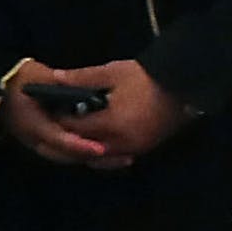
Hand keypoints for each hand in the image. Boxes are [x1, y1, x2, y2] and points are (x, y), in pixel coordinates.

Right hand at [0, 60, 117, 168]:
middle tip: (123, 156)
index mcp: (31, 123)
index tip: (101, 148)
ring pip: (67, 156)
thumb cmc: (15, 79)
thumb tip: (70, 82)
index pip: (58, 139)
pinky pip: (66, 152)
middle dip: (92, 156)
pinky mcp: (42, 142)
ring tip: (120, 155)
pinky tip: (103, 148)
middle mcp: (33, 138)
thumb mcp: (35, 75)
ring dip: (91, 156)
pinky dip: (84, 151)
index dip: (79, 145)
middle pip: (66, 154)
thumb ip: (53, 80)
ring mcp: (36, 142)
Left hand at [54, 59, 186, 160]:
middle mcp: (123, 142)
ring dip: (86, 148)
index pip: (76, 129)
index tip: (47, 112)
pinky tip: (95, 140)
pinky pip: (117, 156)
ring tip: (72, 134)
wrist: (184, 84)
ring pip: (102, 157)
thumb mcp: (111, 73)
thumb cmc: (145, 77)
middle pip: (86, 147)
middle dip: (69, 138)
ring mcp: (136, 148)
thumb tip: (55, 78)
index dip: (60, 121)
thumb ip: (81, 78)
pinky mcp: (145, 148)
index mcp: (112, 124)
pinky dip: (103, 152)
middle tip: (54, 127)